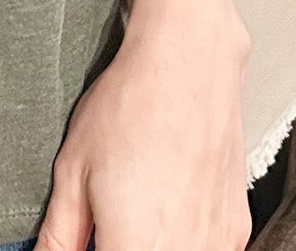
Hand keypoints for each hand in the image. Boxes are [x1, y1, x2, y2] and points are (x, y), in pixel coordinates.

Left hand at [35, 0, 252, 250]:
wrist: (187, 63)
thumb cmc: (131, 106)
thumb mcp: (72, 170)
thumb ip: (60, 233)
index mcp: (136, 247)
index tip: (86, 240)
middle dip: (117, 245)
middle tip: (103, 225)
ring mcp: (217, 245)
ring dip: (149, 245)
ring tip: (132, 210)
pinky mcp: (235, 230)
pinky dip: (180, 241)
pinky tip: (162, 211)